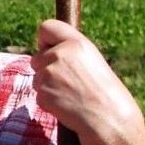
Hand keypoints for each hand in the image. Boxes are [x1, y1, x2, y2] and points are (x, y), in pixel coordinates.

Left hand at [34, 19, 144, 144]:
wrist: (108, 117)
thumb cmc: (102, 90)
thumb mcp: (91, 61)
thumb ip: (70, 52)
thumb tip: (46, 49)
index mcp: (77, 43)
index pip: (47, 27)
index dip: (45, 39)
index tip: (48, 48)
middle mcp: (60, 55)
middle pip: (37, 56)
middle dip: (45, 68)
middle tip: (68, 80)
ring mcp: (49, 73)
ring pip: (36, 77)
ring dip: (48, 85)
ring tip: (71, 93)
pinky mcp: (42, 92)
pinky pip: (38, 94)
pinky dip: (48, 100)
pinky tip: (67, 104)